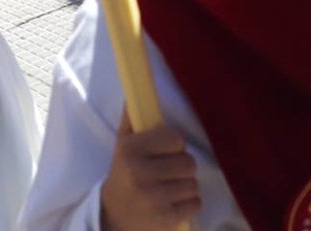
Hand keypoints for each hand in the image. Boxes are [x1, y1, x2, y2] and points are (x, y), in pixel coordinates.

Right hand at [101, 112, 200, 230]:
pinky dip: (189, 203)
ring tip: (170, 187)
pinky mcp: (165, 219)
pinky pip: (196, 204)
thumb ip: (132, 118)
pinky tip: (173, 202)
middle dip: (183, 166)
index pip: (176, 139)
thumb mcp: (122, 144)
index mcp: (130, 149)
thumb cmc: (124, 172)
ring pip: (194, 184)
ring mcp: (153, 198)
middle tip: (169, 171)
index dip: (175, 145)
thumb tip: (135, 91)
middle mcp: (139, 172)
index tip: (165, 151)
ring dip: (186, 186)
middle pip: (189, 162)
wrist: (114, 214)